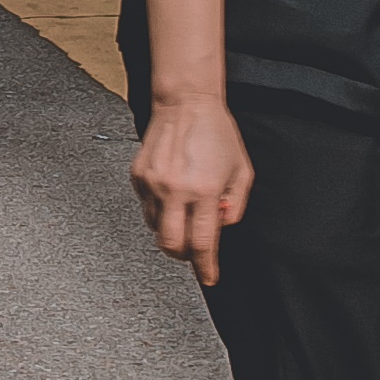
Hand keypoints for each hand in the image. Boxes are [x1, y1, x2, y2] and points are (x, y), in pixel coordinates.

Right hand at [130, 95, 252, 284]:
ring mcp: (153, 183)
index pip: (202, 243)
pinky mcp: (138, 175)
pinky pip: (146, 207)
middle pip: (172, 245)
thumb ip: (235, 205)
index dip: (205, 266)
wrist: (186, 103)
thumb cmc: (216, 132)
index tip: (208, 276)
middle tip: (193, 252)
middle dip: (184, 255)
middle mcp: (176, 189)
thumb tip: (222, 226)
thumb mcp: (241, 171)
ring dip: (171, 230)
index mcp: (205, 190)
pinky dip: (158, 209)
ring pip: (155, 228)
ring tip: (183, 215)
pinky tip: (171, 195)